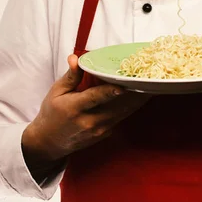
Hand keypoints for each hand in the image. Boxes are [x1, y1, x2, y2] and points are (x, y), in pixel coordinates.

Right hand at [22, 54, 149, 164]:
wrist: (49, 143)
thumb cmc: (52, 113)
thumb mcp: (56, 92)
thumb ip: (71, 76)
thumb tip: (75, 58)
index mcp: (75, 108)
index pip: (96, 98)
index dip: (111, 91)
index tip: (124, 85)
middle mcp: (90, 121)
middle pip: (116, 106)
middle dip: (134, 93)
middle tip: (149, 79)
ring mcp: (99, 130)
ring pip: (123, 112)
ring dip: (138, 100)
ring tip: (152, 86)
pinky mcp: (105, 134)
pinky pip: (121, 118)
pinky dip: (131, 107)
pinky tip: (141, 96)